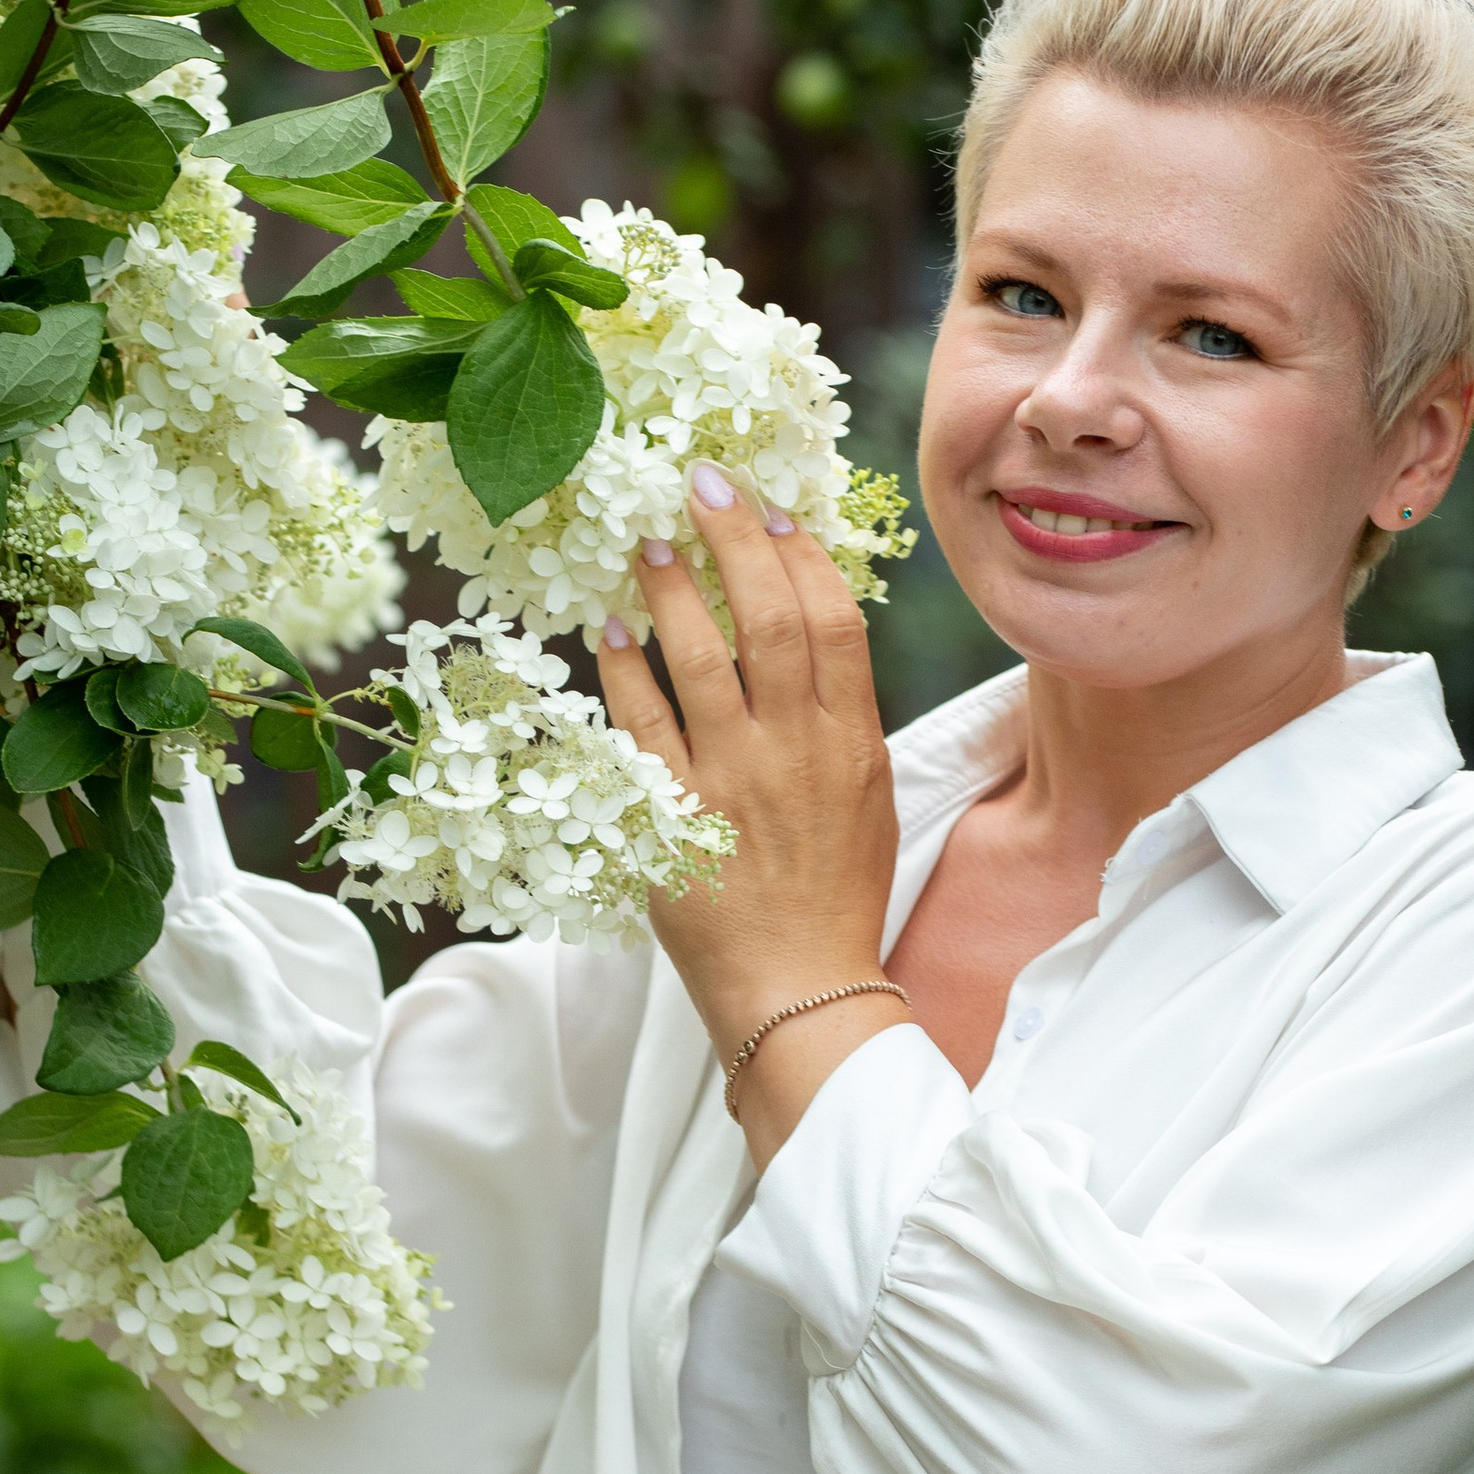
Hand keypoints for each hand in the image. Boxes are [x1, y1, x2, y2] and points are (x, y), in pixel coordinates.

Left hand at [593, 463, 906, 1156]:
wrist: (802, 991)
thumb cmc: (834, 898)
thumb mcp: (865, 799)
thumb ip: (837, 721)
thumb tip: (808, 641)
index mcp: (851, 742)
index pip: (833, 623)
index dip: (801, 555)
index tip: (773, 509)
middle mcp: (796, 750)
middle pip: (771, 618)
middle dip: (735, 540)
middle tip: (703, 482)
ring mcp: (734, 782)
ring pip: (703, 659)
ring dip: (673, 590)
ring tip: (647, 542)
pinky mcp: (677, 818)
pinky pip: (642, 725)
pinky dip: (623, 668)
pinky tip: (608, 627)